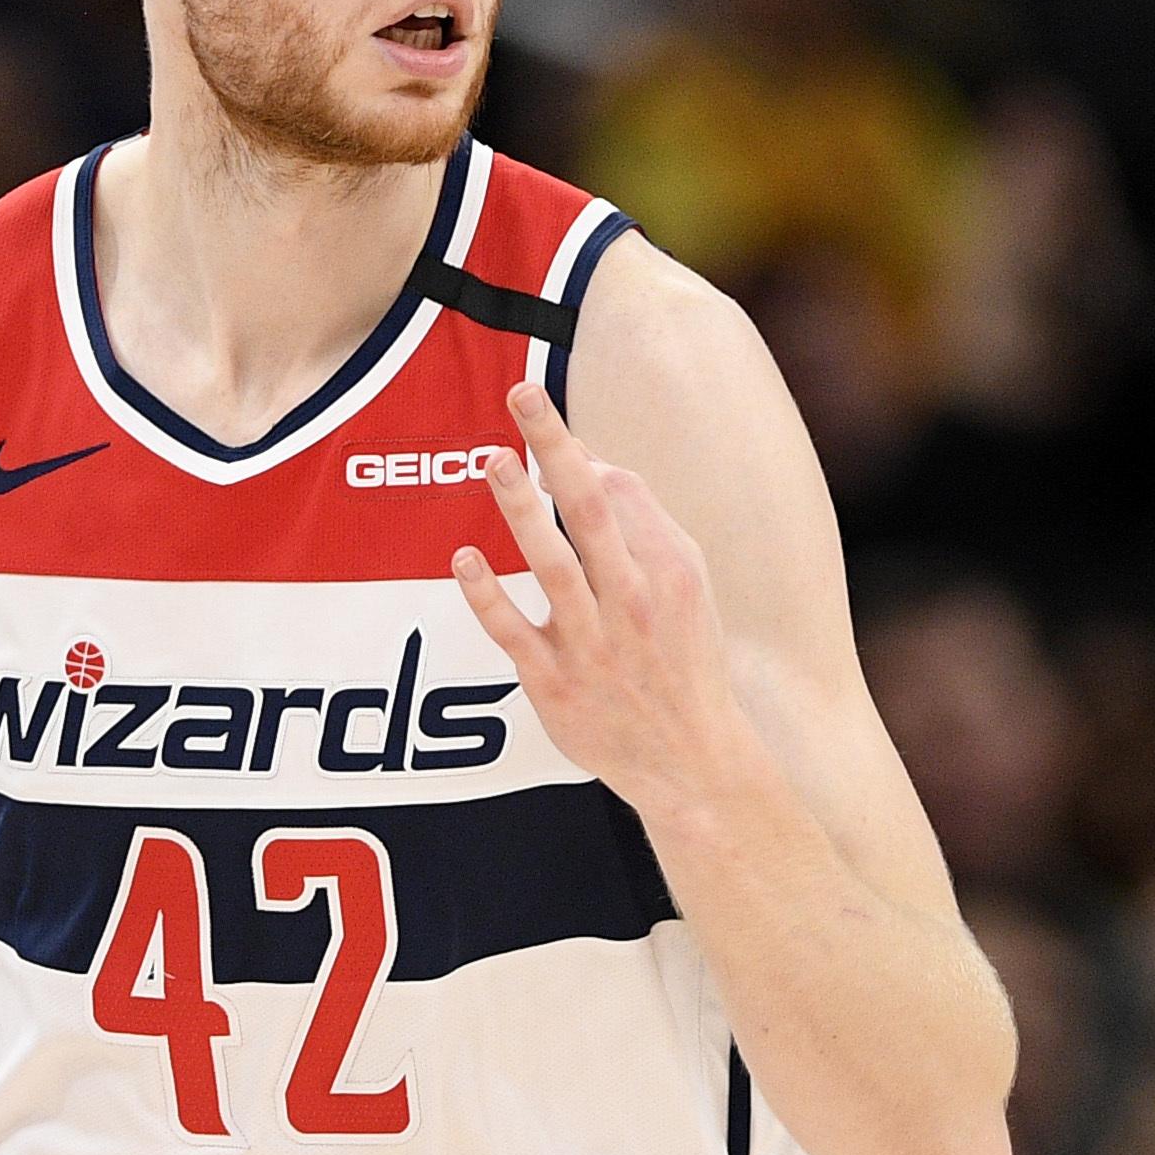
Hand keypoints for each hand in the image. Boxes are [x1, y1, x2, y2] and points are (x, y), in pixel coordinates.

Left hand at [448, 383, 749, 817]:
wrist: (691, 761)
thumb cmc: (681, 658)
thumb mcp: (686, 587)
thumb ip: (643, 524)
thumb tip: (590, 462)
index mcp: (670, 572)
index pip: (620, 493)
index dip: (577, 452)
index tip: (538, 416)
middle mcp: (634, 603)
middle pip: (592, 511)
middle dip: (556, 448)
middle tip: (522, 393)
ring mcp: (592, 646)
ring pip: (551, 565)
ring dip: (521, 508)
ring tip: (493, 460)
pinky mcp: (554, 686)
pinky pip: (513, 633)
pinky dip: (486, 595)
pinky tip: (464, 557)